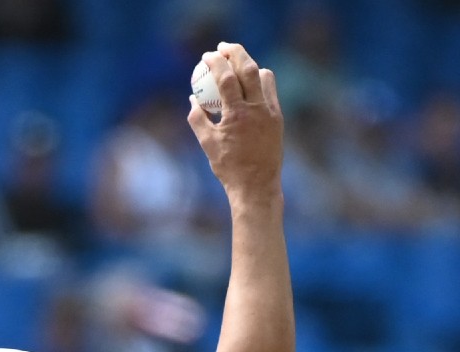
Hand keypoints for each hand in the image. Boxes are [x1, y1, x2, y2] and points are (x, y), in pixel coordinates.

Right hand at [187, 42, 283, 198]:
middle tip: (223, 48)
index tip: (206, 56)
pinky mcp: (278, 117)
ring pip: (264, 76)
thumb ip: (197, 118)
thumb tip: (193, 98)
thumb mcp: (206, 143)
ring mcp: (271, 112)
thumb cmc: (227, 166)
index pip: (226, 78)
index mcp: (237, 115)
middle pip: (249, 68)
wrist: (256, 185)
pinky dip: (260, 82)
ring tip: (236, 65)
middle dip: (236, 52)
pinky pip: (270, 91)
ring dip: (250, 66)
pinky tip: (249, 84)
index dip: (216, 62)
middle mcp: (257, 109)